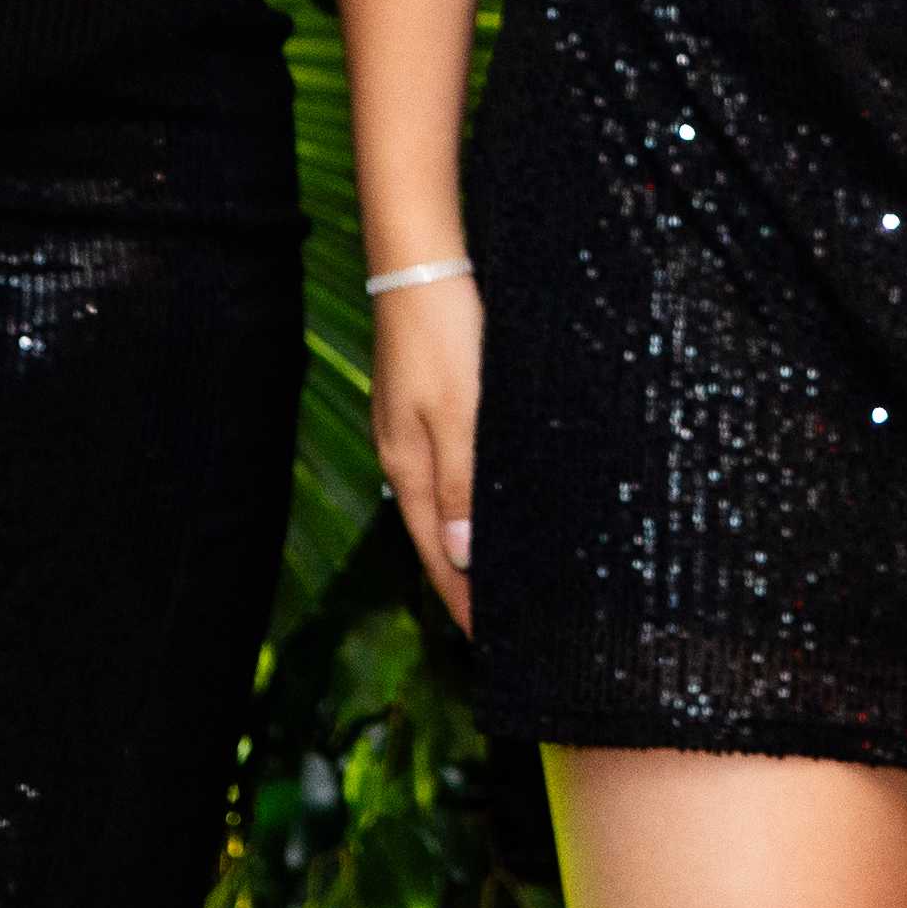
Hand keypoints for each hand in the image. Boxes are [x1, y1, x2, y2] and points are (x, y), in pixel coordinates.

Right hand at [372, 273, 484, 635]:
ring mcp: (411, 431)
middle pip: (436, 538)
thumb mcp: (461, 413)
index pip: (438, 556)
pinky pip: (449, 473)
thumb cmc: (444, 336)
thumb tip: (462, 559)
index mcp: (410, 469)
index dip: (461, 601)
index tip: (489, 643)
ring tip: (498, 577)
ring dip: (468, 544)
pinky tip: (489, 504)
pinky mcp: (426, 406)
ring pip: (444, 505)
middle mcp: (405, 457)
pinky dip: (468, 503)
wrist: (421, 264)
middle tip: (501, 624)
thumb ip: (463, 485)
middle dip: (464, 583)